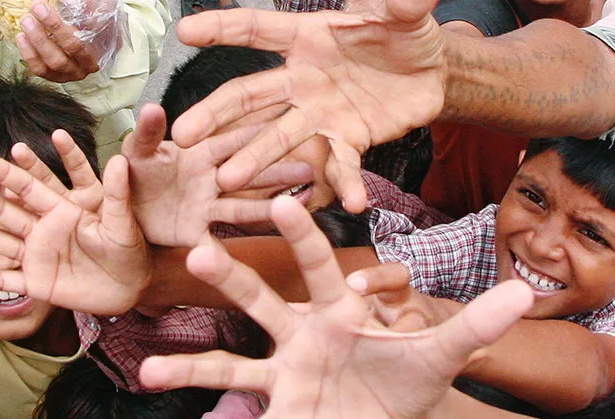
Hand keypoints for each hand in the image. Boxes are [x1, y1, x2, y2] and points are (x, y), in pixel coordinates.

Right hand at [0, 133, 148, 315]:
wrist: (131, 287)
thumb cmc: (130, 251)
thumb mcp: (123, 223)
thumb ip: (117, 194)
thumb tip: (120, 160)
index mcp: (61, 210)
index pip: (29, 187)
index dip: (8, 174)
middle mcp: (42, 229)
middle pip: (2, 210)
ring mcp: (35, 256)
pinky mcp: (36, 282)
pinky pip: (4, 281)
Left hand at [18, 1, 99, 82]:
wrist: (87, 32)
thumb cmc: (91, 20)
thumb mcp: (94, 12)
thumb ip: (87, 9)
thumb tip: (69, 5)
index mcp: (99, 52)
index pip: (78, 42)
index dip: (56, 26)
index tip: (42, 8)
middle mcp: (86, 67)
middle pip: (64, 55)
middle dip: (44, 35)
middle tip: (34, 12)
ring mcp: (70, 73)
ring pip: (51, 64)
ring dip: (36, 42)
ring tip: (26, 21)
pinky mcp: (55, 76)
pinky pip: (40, 69)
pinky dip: (28, 53)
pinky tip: (21, 37)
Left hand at [123, 104, 304, 246]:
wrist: (118, 210)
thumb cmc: (130, 173)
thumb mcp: (136, 152)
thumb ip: (146, 134)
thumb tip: (150, 108)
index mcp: (198, 154)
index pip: (231, 141)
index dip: (256, 135)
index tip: (286, 123)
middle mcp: (209, 179)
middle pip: (248, 173)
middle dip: (277, 171)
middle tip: (309, 168)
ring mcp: (206, 207)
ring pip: (244, 206)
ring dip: (270, 206)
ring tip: (301, 204)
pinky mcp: (196, 233)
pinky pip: (219, 241)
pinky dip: (240, 246)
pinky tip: (264, 247)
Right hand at [139, 195, 530, 418]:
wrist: (403, 415)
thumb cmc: (416, 370)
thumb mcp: (445, 348)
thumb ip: (476, 323)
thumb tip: (524, 291)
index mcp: (336, 311)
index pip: (318, 268)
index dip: (304, 238)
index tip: (283, 202)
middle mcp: (300, 338)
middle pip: (258, 303)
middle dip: (230, 279)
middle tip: (196, 252)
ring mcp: (285, 379)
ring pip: (232, 371)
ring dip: (191, 372)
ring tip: (148, 373)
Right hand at [170, 0, 445, 210]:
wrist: (430, 73)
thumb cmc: (407, 34)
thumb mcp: (405, 14)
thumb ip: (402, 3)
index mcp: (308, 39)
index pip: (257, 31)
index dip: (222, 30)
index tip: (185, 33)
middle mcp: (303, 79)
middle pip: (249, 95)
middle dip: (215, 115)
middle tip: (184, 136)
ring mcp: (320, 114)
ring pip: (278, 138)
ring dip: (255, 159)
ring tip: (228, 180)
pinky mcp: (347, 140)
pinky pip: (341, 165)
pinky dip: (345, 184)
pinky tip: (348, 204)